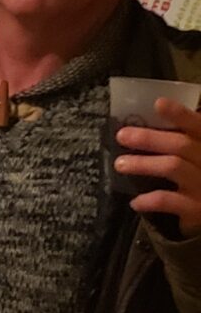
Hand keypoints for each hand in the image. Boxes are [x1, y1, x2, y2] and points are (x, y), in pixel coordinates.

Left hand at [116, 96, 200, 234]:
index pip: (198, 125)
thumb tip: (143, 120)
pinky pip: (170, 201)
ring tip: (120, 164)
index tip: (158, 103)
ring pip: (173, 167)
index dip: (180, 114)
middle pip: (181, 145)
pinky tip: (135, 202)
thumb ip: (179, 139)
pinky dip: (151, 200)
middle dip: (149, 138)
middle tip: (122, 135)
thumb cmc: (197, 175)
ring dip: (144, 164)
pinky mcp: (197, 208)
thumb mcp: (194, 153)